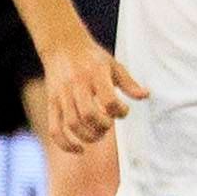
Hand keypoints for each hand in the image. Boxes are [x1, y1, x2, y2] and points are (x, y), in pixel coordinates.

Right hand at [41, 36, 146, 150]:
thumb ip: (129, 83)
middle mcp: (76, 86)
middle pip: (88, 115)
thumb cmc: (92, 57)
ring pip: (72, 124)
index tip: (123, 111)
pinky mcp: (51, 103)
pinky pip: (54, 128)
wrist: (61, 45)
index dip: (120, 112)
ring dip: (88, 136)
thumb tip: (145, 96)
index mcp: (94, 75)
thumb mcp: (114, 65)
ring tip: (98, 135)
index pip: (108, 100)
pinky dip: (65, 144)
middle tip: (109, 125)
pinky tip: (79, 149)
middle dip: (102, 127)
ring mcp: (61, 95)